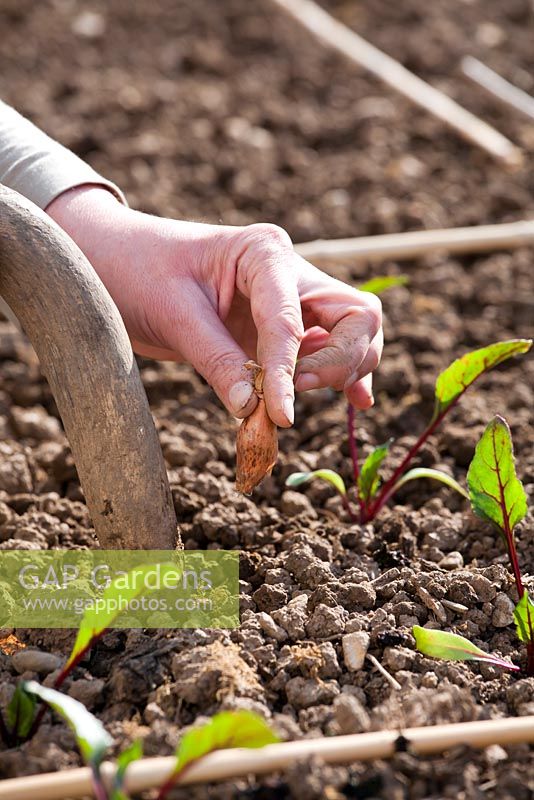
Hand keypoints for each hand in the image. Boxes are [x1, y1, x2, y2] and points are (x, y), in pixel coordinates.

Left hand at [46, 186, 381, 426]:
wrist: (114, 263)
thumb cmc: (136, 271)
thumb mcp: (173, 315)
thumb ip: (216, 360)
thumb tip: (250, 411)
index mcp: (263, 254)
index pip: (292, 319)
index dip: (290, 371)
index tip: (280, 415)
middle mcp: (288, 273)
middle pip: (354, 317)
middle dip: (339, 363)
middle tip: (292, 399)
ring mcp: (289, 299)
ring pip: (352, 333)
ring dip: (341, 372)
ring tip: (294, 402)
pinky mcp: (279, 327)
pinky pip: (327, 349)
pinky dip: (342, 374)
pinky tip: (355, 401)